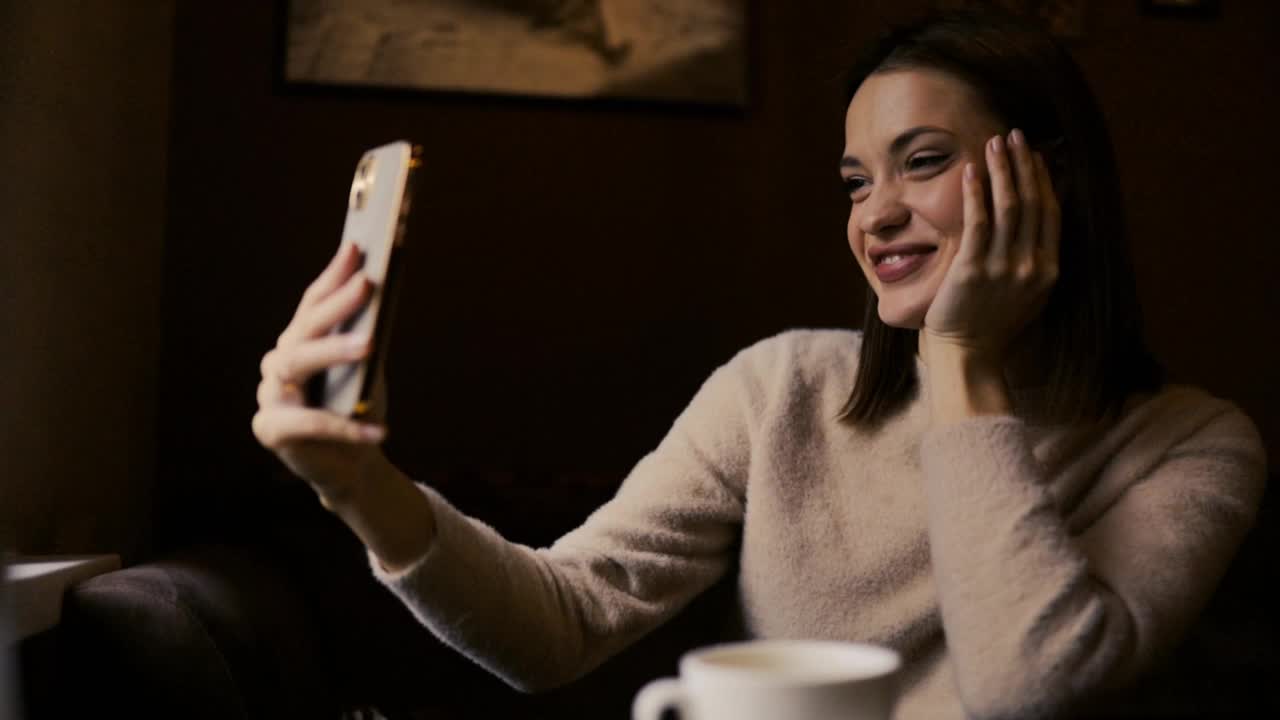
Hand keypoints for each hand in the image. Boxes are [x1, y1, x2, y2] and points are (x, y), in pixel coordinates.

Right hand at [252, 242, 389, 505]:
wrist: (352, 465)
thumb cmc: (359, 409)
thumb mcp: (368, 371)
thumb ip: (367, 337)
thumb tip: (381, 295)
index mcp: (298, 342)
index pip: (312, 302)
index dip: (333, 274)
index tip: (357, 247)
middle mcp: (278, 363)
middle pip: (304, 327)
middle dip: (336, 303)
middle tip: (367, 284)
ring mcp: (269, 395)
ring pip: (296, 364)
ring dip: (334, 350)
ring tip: (371, 344)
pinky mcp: (270, 430)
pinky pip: (310, 424)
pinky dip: (347, 427)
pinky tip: (379, 430)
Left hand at [921, 129, 1059, 364]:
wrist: (968, 353)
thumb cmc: (993, 323)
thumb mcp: (1028, 293)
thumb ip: (1035, 260)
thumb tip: (1037, 225)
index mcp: (1048, 269)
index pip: (1050, 212)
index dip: (1042, 179)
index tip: (1033, 153)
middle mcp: (1032, 265)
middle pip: (1032, 202)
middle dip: (1023, 164)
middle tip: (1013, 135)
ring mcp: (1003, 267)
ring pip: (1008, 207)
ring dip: (1002, 170)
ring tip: (994, 143)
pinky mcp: (973, 269)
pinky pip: (977, 222)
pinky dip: (976, 193)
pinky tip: (971, 171)